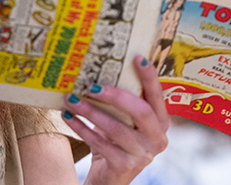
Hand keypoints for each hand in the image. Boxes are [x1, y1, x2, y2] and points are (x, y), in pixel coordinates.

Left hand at [62, 56, 169, 184]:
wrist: (110, 177)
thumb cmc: (116, 141)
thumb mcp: (125, 121)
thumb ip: (122, 102)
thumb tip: (99, 68)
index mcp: (161, 122)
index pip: (158, 96)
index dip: (150, 77)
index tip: (137, 57)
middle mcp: (157, 139)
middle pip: (140, 112)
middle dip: (115, 95)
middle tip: (91, 85)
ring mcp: (142, 155)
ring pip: (116, 128)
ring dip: (90, 111)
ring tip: (71, 99)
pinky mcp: (124, 166)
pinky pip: (100, 144)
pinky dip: (82, 128)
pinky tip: (68, 117)